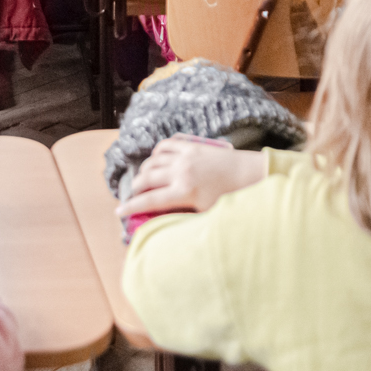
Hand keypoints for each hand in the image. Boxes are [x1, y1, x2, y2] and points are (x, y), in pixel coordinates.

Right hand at [118, 138, 267, 218]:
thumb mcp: (207, 214)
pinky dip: (157, 152)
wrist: (251, 174)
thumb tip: (165, 225)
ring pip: (152, 161)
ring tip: (143, 181)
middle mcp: (181, 172)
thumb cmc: (232, 198)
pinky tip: (156, 160)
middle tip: (132, 197)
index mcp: (185, 192)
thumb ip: (185, 218)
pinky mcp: (192, 146)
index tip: (119, 212)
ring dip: (144, 171)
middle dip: (134, 189)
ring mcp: (186, 156)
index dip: (130, 207)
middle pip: (146, 179)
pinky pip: (166, 145)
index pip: (149, 201)